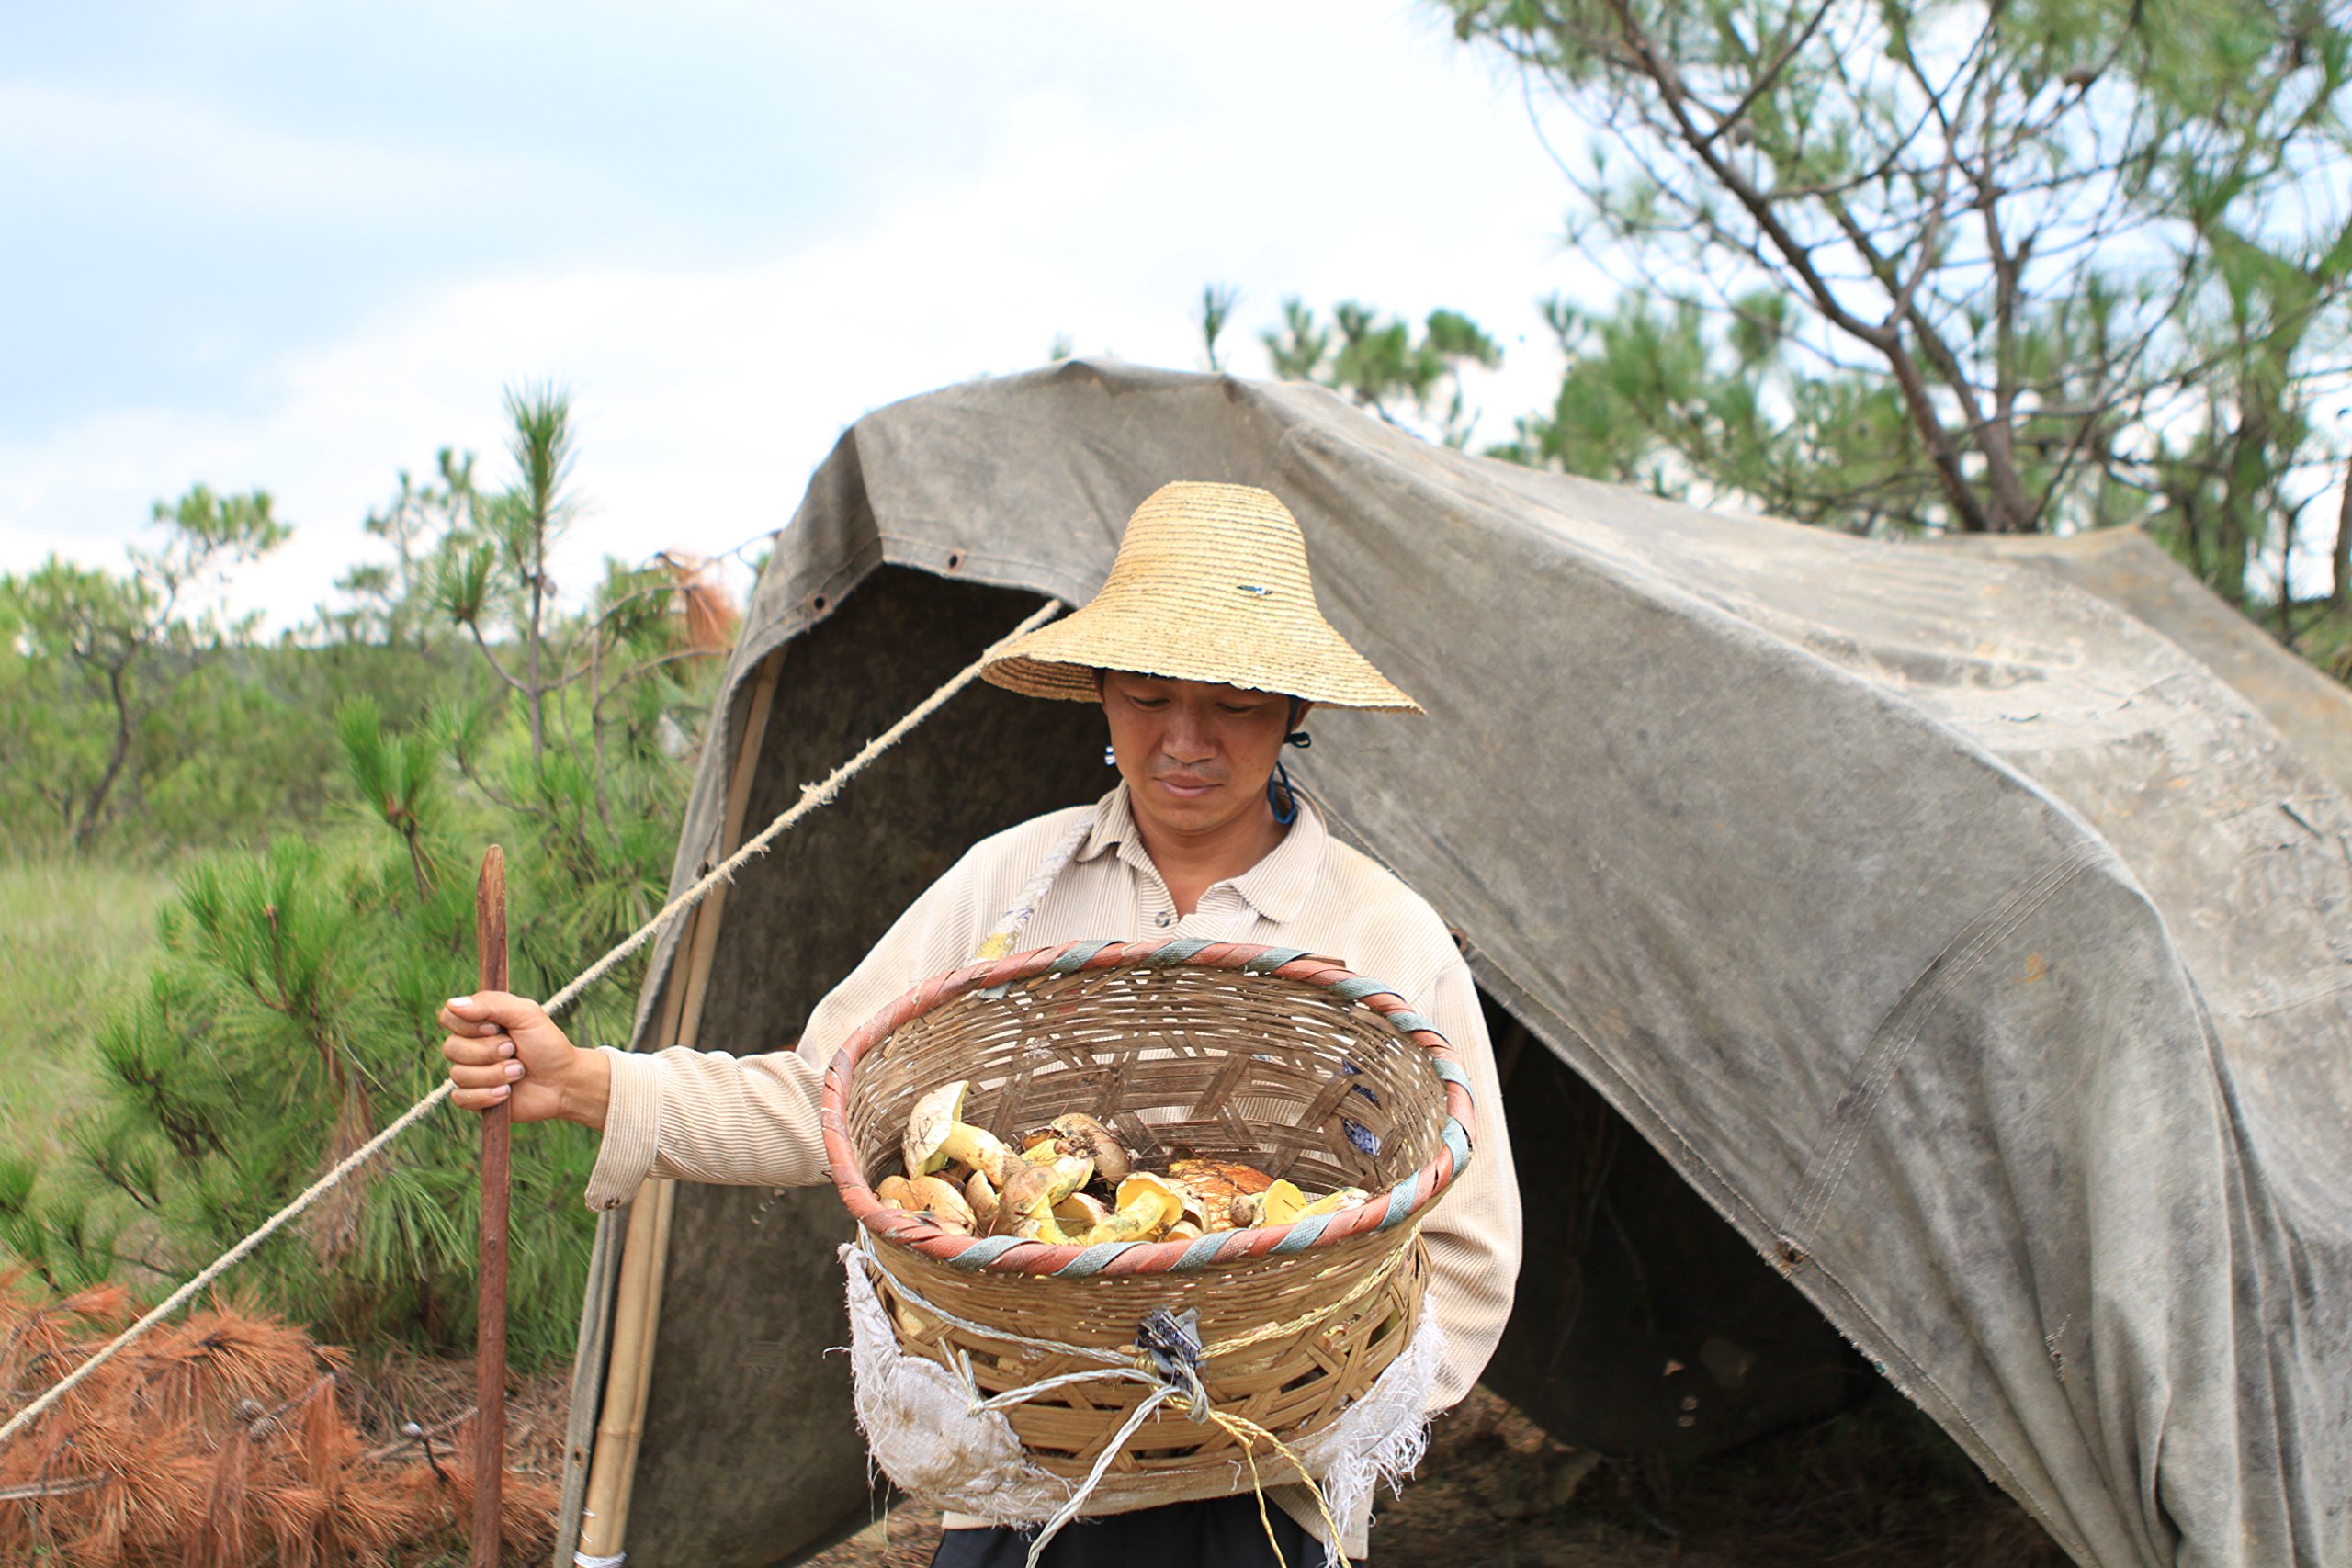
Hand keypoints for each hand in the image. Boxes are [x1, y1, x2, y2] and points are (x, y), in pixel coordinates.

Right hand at [438, 991, 609, 1129]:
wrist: (563, 1081)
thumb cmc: (546, 1044)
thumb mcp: (527, 1014)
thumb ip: (491, 1003)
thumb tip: (451, 1003)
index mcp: (478, 1022)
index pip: (448, 1017)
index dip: (470, 1025)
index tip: (496, 1027)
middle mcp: (469, 1046)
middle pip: (451, 1048)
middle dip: (488, 1051)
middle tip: (514, 1050)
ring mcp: (470, 1072)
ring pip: (459, 1074)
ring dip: (495, 1074)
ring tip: (519, 1072)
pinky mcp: (474, 1098)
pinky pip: (461, 1097)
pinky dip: (488, 1095)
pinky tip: (507, 1092)